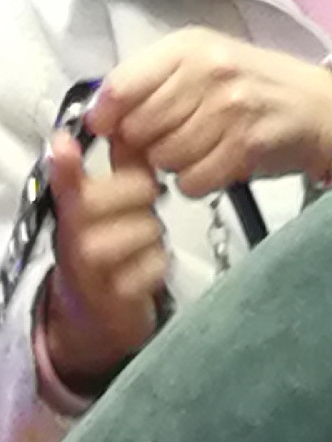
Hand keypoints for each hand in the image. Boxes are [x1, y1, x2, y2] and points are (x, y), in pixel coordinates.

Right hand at [38, 134, 167, 390]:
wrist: (96, 316)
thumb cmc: (109, 248)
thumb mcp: (109, 206)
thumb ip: (123, 166)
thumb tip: (133, 125)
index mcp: (71, 210)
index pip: (65, 183)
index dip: (65, 165)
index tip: (63, 144)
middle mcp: (74, 237)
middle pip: (116, 198)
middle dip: (139, 196)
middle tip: (143, 206)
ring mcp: (90, 270)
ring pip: (141, 231)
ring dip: (152, 235)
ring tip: (143, 242)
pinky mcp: (114, 298)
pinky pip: (154, 268)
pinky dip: (158, 266)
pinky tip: (147, 269)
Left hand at [90, 31, 331, 194]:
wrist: (325, 107)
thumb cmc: (257, 87)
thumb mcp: (204, 62)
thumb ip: (154, 80)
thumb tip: (102, 114)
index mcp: (189, 47)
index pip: (121, 87)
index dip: (107, 116)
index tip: (110, 129)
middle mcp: (209, 72)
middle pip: (139, 128)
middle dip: (146, 144)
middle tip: (167, 142)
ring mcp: (231, 108)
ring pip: (165, 158)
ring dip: (174, 165)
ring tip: (198, 151)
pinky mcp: (249, 144)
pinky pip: (194, 180)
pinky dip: (197, 182)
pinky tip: (214, 166)